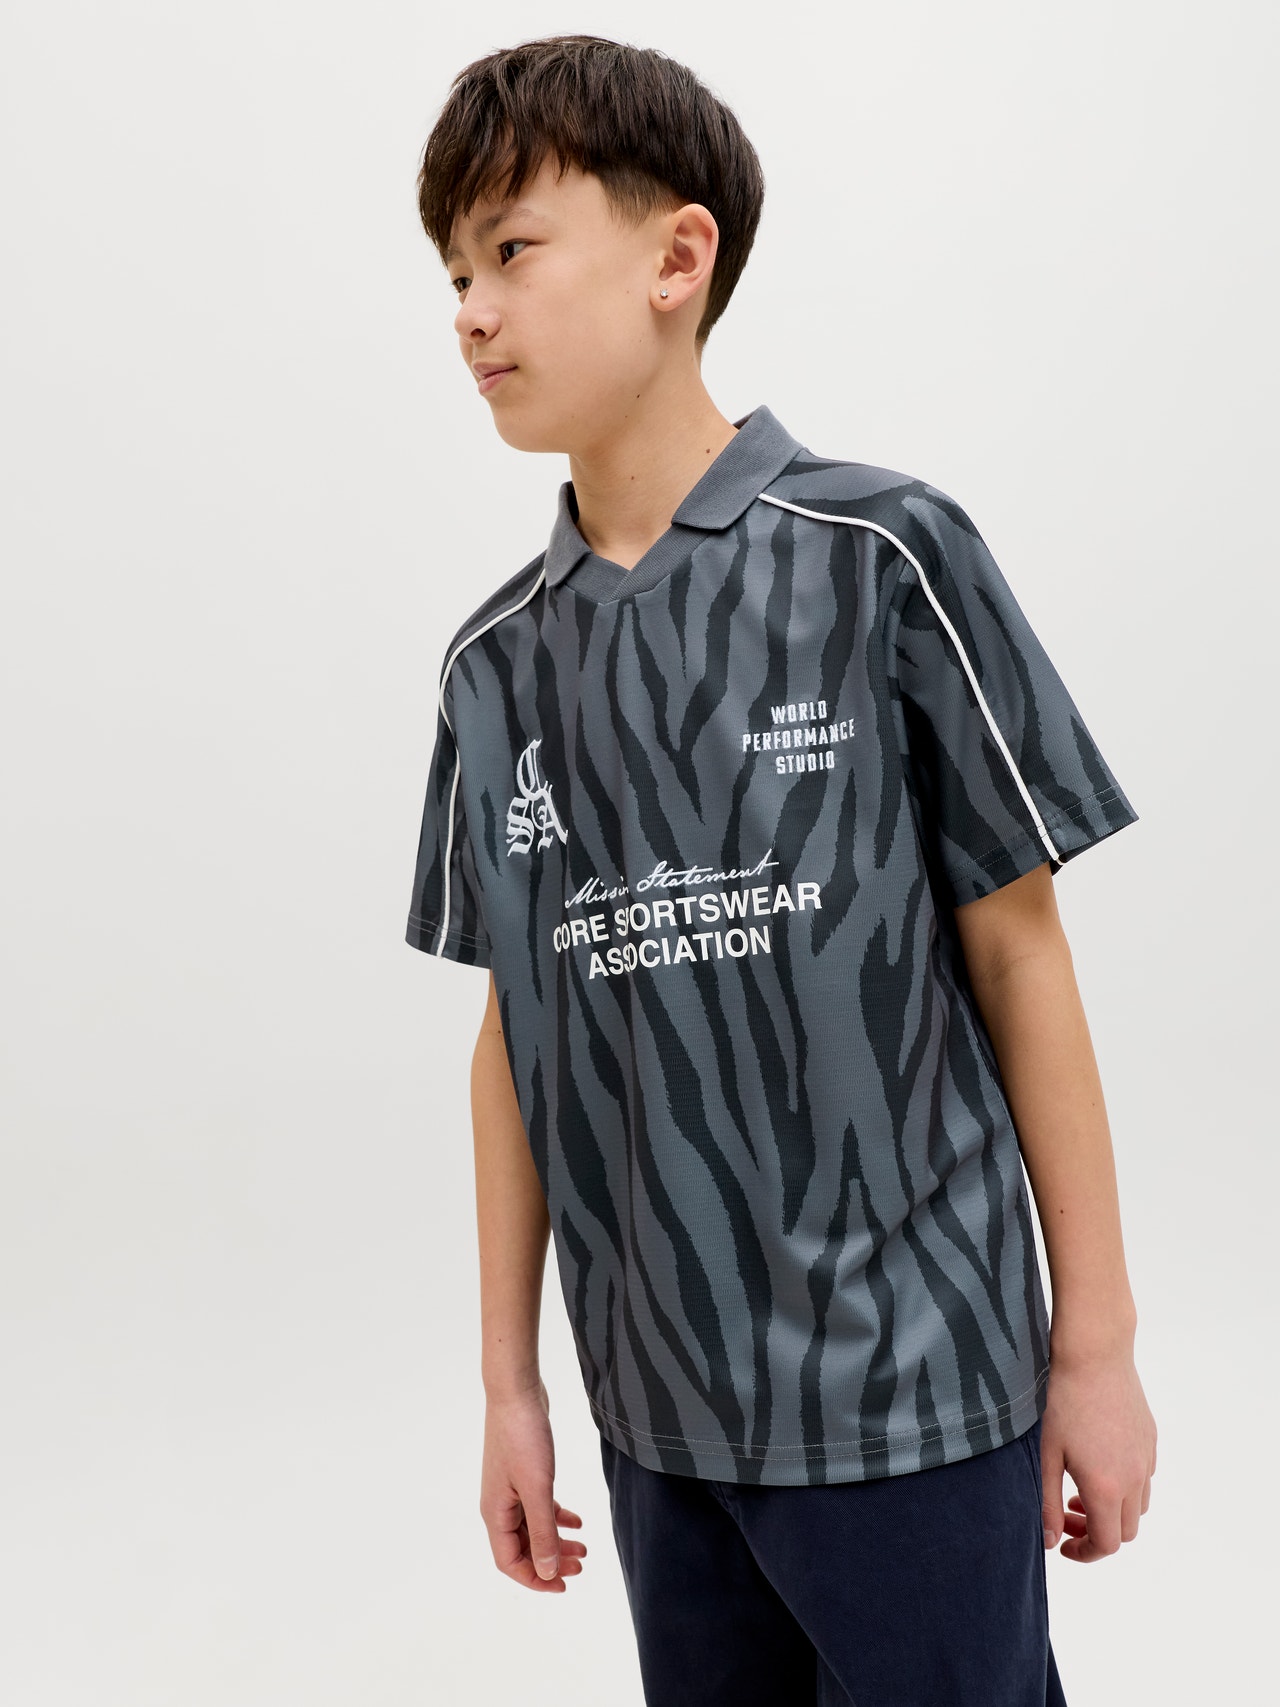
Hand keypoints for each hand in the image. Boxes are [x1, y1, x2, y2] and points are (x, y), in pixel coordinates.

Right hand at [480, 1377, 587, 1591]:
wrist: (516, 1392)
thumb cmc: (522, 1437)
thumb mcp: (537, 1489)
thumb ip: (543, 1532)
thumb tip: (547, 1571)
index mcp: (495, 1514)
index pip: (510, 1562)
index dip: (536, 1579)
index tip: (563, 1585)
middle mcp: (499, 1505)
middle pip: (524, 1547)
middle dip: (551, 1561)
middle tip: (581, 1566)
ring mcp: (510, 1489)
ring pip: (533, 1527)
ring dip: (557, 1539)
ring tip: (584, 1547)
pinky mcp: (523, 1472)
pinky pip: (539, 1506)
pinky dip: (557, 1515)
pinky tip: (577, 1519)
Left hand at [1040, 1347, 1156, 1562]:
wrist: (1096, 1356)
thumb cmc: (1064, 1401)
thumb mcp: (1048, 1454)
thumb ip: (1048, 1503)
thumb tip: (1051, 1541)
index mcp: (1107, 1488)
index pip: (1106, 1544)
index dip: (1085, 1553)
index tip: (1064, 1544)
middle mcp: (1135, 1479)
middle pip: (1125, 1532)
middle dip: (1096, 1533)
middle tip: (1066, 1512)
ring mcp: (1147, 1459)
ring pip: (1138, 1507)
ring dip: (1113, 1511)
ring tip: (1080, 1489)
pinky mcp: (1151, 1440)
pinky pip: (1145, 1479)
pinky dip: (1125, 1487)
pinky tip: (1099, 1463)